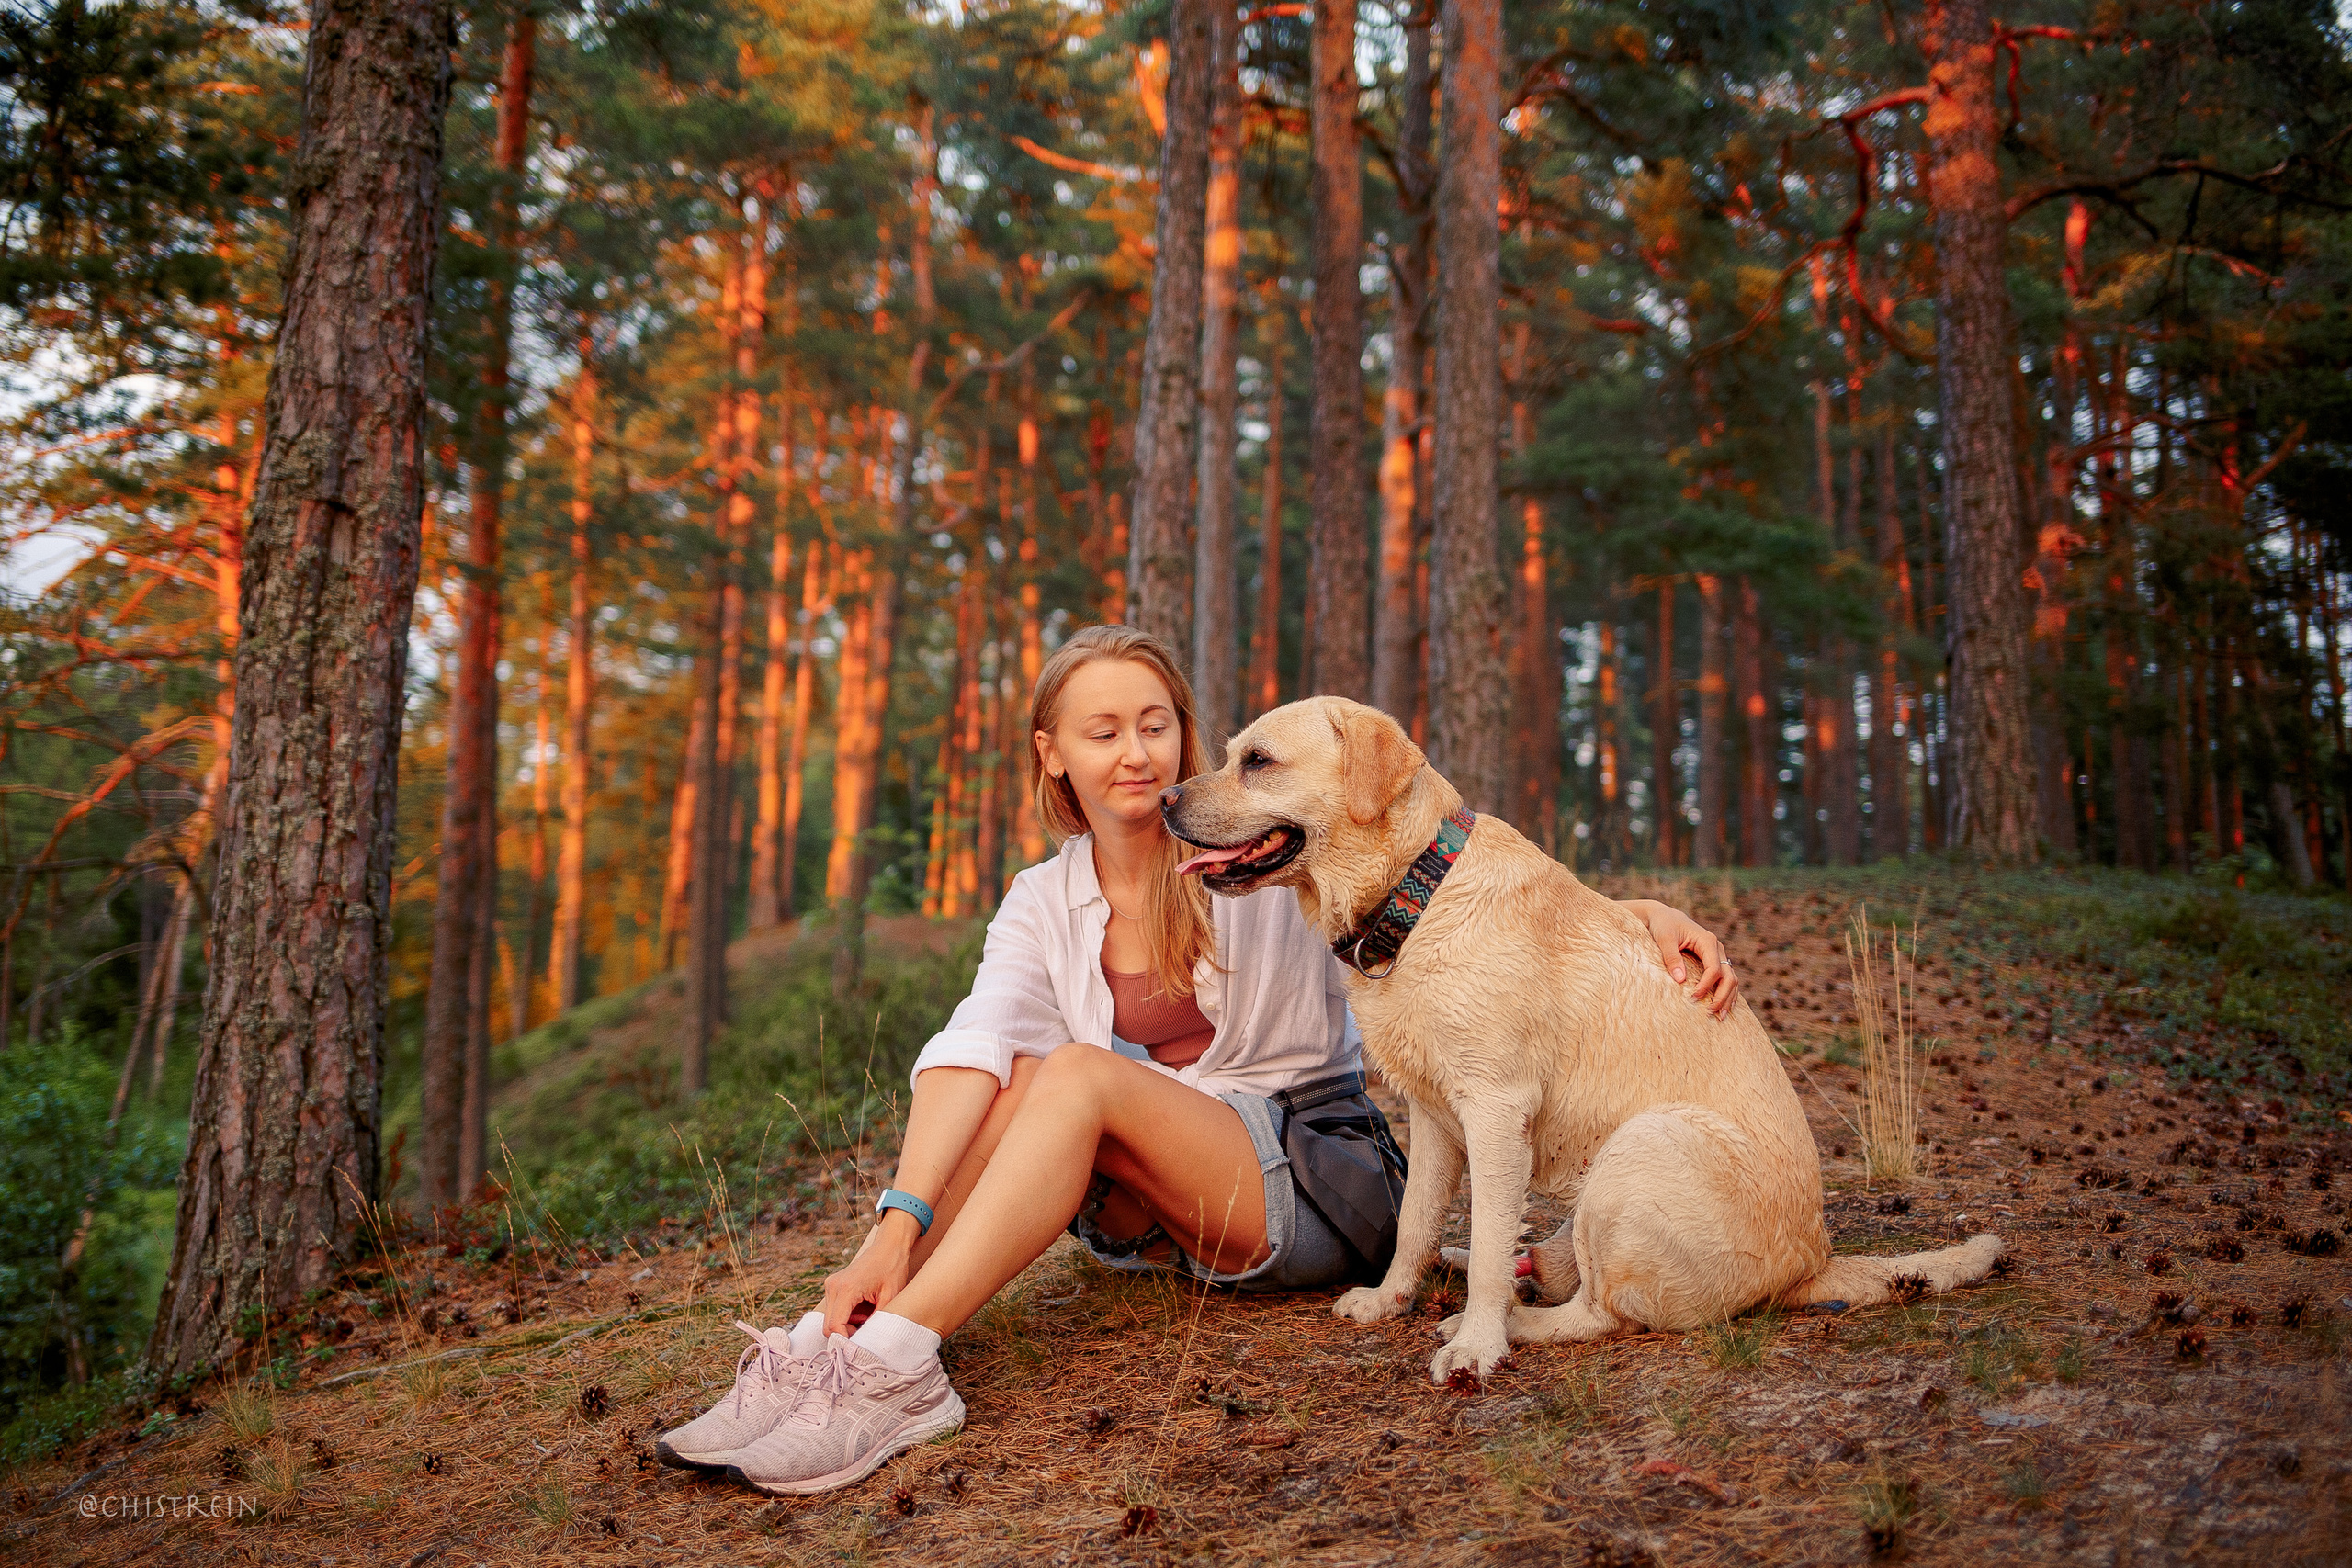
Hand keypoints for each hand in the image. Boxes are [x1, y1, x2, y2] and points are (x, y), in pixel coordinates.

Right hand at [818, 1213, 917, 1336]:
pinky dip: (847, 1317)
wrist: (889, 1245)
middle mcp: (833, 1286)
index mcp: (846, 1288)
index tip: (859, 1349)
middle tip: (867, 1334)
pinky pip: (834, 1310)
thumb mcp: (890, 1298)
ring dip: (847, 1326)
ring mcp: (831, 1285)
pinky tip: (864, 1311)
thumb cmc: (893, 1269)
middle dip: (846, 1335)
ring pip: (831, 1319)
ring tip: (869, 1317)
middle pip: (828, 1326)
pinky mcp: (833, 1286)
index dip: (844, 1342)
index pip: (834, 1326)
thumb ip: (876, 1322)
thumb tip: (866, 1343)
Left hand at [1631, 900, 1740, 1019]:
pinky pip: (1726, 979)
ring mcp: (1717, 955)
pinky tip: (1722, 1007)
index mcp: (1707, 941)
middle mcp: (1717, 948)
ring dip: (1728, 998)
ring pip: (1731, 979)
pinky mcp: (1713, 961)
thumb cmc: (1663, 925)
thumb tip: (1680, 980)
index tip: (1694, 998)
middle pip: (1728, 976)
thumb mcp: (1664, 939)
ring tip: (1720, 1016)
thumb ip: (1672, 958)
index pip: (1714, 968)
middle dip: (1722, 996)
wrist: (1664, 916)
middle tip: (1711, 1012)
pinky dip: (1726, 993)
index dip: (1707, 985)